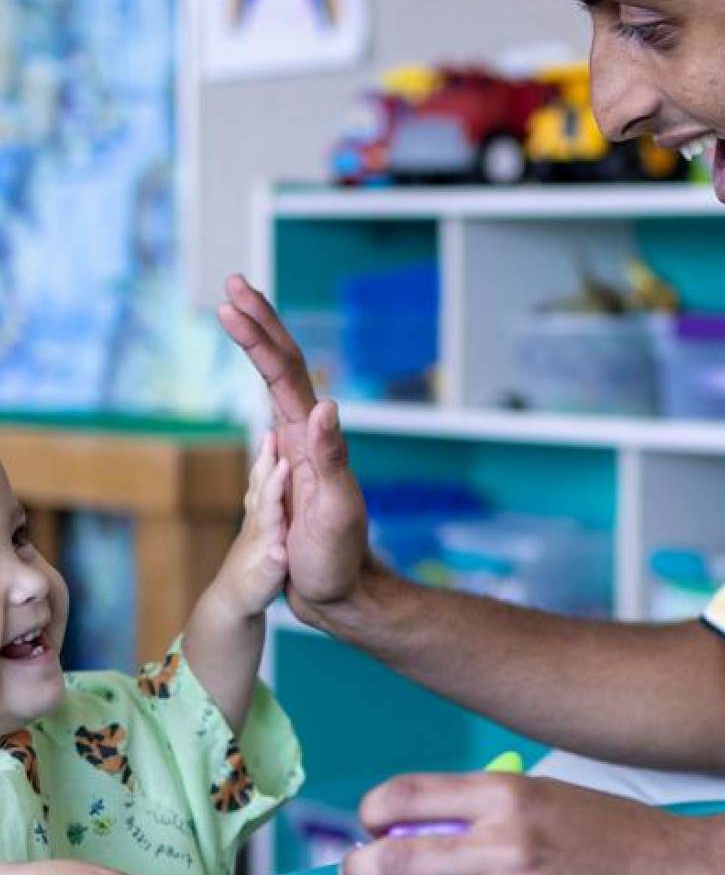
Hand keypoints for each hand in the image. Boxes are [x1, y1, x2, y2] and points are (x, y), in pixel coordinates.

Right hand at [217, 275, 367, 620]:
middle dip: (259, 320)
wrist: (344, 592)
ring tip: (238, 309)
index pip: (285, 372)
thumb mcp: (336, 512)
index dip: (259, 334)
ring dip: (261, 339)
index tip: (232, 301)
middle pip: (284, 363)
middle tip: (232, 283)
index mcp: (312, 438)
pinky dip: (265, 375)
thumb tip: (327, 406)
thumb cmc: (338, 558)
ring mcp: (302, 445)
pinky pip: (277, 403)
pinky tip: (261, 366)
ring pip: (281, 378)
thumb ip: (331, 460)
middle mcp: (309, 433)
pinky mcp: (294, 462)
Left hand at [337, 773, 724, 874]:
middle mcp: (514, 840)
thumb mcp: (554, 798)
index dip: (374, 812)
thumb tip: (422, 834)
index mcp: (513, 793)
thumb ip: (491, 813)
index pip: (411, 794)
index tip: (367, 826)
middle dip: (361, 871)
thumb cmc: (619, 835)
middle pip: (402, 856)